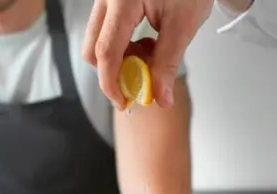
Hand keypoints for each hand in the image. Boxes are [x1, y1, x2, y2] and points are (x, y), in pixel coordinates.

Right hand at [83, 0, 212, 108]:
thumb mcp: (183, 24)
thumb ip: (168, 63)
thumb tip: (159, 97)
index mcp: (123, 1)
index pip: (106, 52)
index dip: (111, 83)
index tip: (124, 101)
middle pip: (92, 49)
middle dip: (113, 71)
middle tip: (140, 77)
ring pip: (97, 42)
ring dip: (119, 58)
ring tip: (149, 52)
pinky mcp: (110, 2)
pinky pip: (105, 32)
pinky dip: (122, 46)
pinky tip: (145, 41)